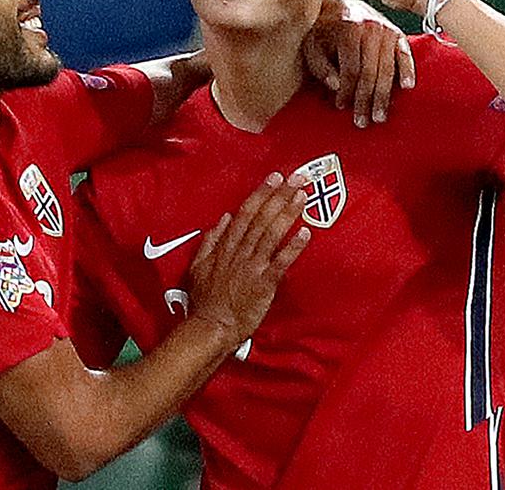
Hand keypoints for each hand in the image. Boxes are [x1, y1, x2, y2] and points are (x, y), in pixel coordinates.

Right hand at [188, 172, 310, 346]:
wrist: (211, 326)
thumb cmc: (205, 300)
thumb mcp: (198, 266)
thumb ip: (211, 241)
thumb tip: (225, 218)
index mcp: (226, 246)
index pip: (246, 213)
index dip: (261, 193)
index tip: (274, 178)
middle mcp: (240, 252)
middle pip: (262, 218)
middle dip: (280, 196)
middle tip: (296, 177)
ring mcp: (253, 266)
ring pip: (272, 234)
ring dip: (288, 213)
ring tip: (302, 196)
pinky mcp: (264, 283)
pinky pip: (281, 262)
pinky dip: (293, 246)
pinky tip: (306, 233)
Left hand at [304, 0, 415, 127]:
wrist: (340, 5)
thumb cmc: (323, 31)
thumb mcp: (312, 46)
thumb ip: (321, 67)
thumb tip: (337, 87)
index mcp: (348, 27)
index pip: (350, 68)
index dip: (346, 90)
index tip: (341, 107)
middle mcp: (370, 27)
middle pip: (370, 72)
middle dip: (365, 100)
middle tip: (362, 122)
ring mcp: (387, 29)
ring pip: (387, 69)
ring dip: (383, 96)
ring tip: (379, 117)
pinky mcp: (397, 33)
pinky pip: (405, 55)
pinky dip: (407, 71)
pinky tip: (406, 88)